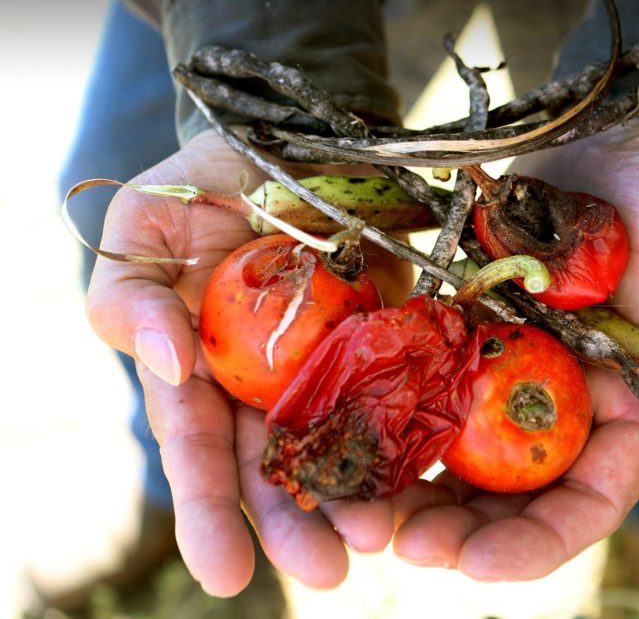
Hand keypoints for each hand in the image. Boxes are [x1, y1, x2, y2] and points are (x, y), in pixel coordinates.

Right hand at [85, 129, 412, 594]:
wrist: (286, 147)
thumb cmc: (199, 188)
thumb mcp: (141, 232)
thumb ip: (130, 300)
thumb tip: (166, 363)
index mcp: (201, 372)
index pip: (199, 450)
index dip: (209, 512)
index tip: (226, 575)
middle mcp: (265, 383)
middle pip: (276, 467)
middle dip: (297, 526)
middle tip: (331, 572)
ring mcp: (329, 364)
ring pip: (340, 441)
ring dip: (358, 494)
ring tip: (381, 538)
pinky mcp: (385, 337)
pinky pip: (397, 389)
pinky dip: (407, 432)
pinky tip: (424, 473)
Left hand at [390, 119, 638, 579]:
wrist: (615, 134)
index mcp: (630, 407)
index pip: (589, 497)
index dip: (540, 541)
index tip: (481, 570)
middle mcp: (559, 399)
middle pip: (505, 488)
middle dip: (454, 527)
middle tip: (395, 545)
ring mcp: (500, 362)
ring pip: (446, 443)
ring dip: (400, 480)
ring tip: (348, 508)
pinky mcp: (455, 320)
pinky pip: (409, 374)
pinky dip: (376, 404)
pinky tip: (335, 425)